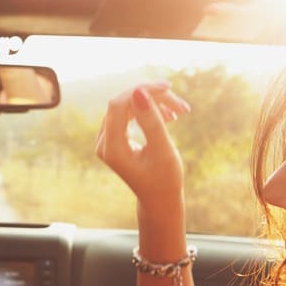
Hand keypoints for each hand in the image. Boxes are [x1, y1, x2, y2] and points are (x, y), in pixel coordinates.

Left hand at [95, 82, 190, 209]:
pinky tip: (169, 117)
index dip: (142, 91)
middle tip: (181, 105)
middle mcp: (104, 143)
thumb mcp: (162, 150)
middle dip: (152, 98)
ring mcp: (107, 139)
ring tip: (179, 112)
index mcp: (112, 149)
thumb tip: (138, 91)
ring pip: (128, 106)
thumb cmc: (164, 179)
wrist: (159, 198)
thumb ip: (151, 121)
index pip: (118, 105)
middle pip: (124, 104)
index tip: (168, 87)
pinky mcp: (115, 137)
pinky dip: (149, 111)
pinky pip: (129, 113)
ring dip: (154, 104)